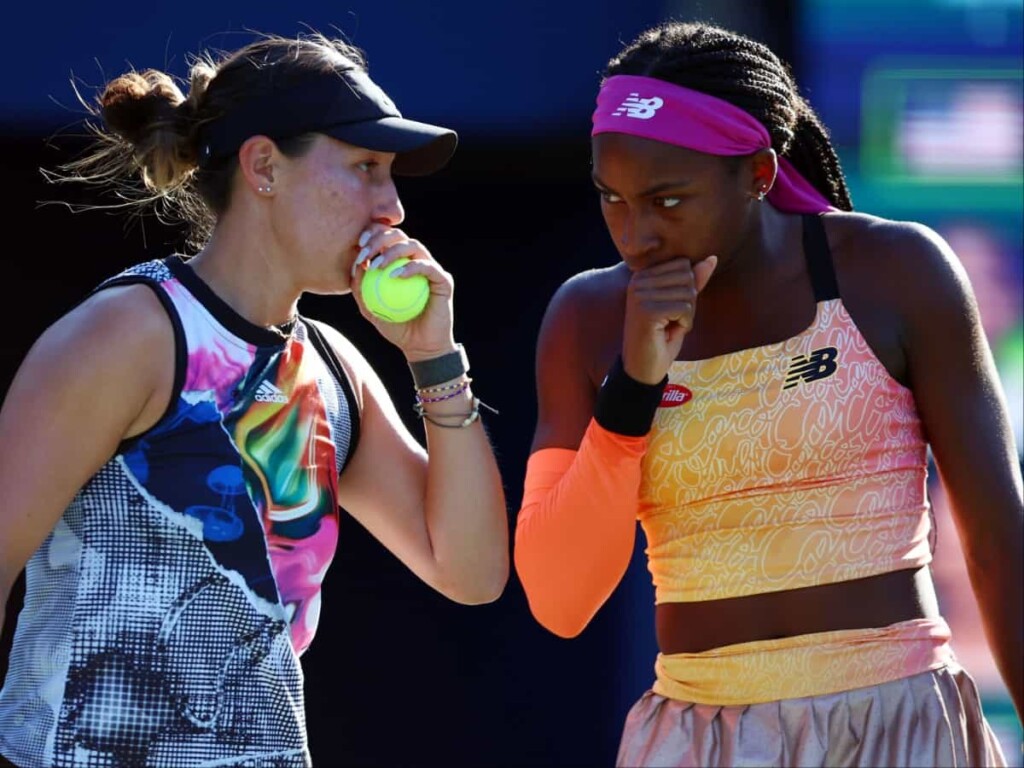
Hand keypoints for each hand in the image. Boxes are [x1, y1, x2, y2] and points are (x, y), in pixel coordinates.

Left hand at [349, 225, 456, 359]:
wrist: (421, 347)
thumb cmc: (396, 328)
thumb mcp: (370, 310)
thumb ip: (361, 289)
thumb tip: (354, 266)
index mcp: (400, 263)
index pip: (386, 239)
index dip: (373, 234)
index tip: (359, 245)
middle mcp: (416, 260)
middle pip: (399, 236)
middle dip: (380, 238)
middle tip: (365, 254)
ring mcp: (431, 268)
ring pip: (413, 246)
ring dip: (393, 251)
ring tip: (378, 265)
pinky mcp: (443, 279)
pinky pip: (427, 267)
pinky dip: (411, 268)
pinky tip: (395, 276)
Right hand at [621, 255, 716, 383]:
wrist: (643, 368)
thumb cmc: (662, 336)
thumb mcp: (680, 305)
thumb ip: (693, 281)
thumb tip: (712, 258)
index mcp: (642, 274)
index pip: (684, 264)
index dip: (687, 289)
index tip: (670, 308)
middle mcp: (637, 281)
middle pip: (687, 276)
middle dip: (689, 301)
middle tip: (671, 320)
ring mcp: (640, 295)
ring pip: (688, 293)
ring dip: (687, 315)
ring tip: (668, 327)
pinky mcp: (647, 311)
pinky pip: (685, 308)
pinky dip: (685, 324)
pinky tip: (668, 333)